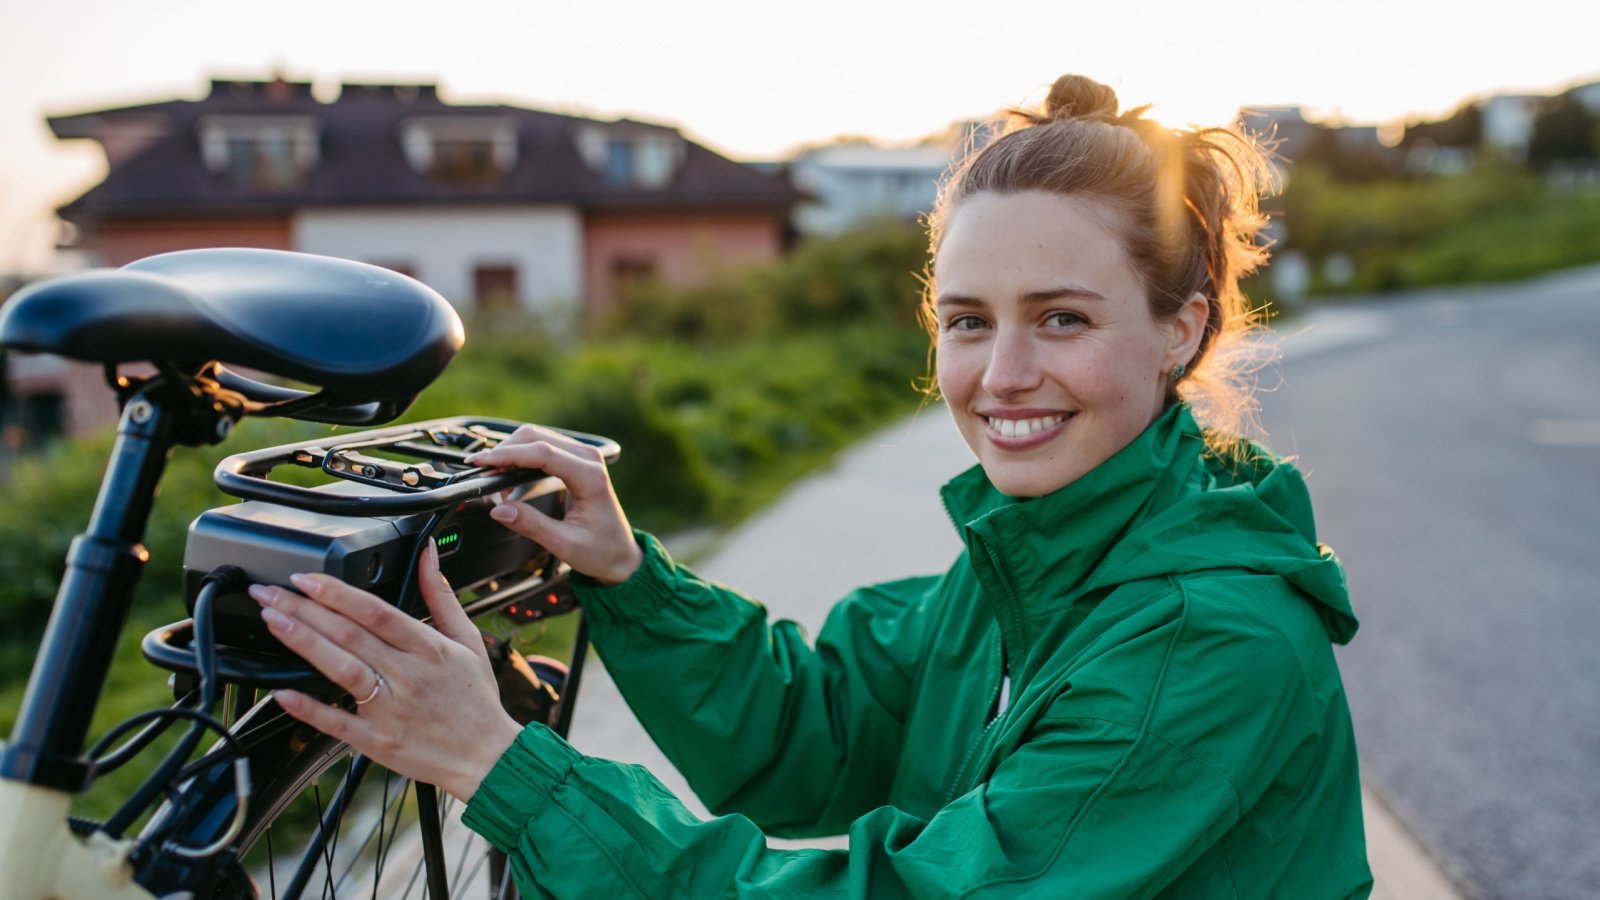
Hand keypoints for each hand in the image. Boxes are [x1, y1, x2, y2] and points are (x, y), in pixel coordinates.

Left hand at [249, 541, 523, 800]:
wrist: (487, 757)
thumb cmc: (475, 699)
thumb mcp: (467, 640)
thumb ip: (440, 595)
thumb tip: (428, 553)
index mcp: (429, 648)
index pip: (376, 611)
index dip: (337, 592)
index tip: (305, 578)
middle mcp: (408, 675)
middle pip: (349, 634)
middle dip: (303, 608)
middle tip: (268, 592)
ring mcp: (391, 709)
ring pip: (341, 669)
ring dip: (303, 643)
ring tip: (273, 621)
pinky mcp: (377, 741)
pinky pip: (337, 723)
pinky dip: (309, 708)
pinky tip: (283, 692)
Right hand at [465, 424, 642, 584]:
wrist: (621, 554)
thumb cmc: (601, 550)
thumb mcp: (565, 544)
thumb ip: (532, 525)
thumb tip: (499, 509)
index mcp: (590, 477)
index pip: (542, 453)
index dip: (507, 455)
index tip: (480, 463)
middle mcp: (589, 459)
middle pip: (536, 437)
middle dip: (504, 450)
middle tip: (480, 471)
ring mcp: (583, 457)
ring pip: (537, 437)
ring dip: (510, 451)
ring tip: (491, 474)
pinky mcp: (576, 461)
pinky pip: (543, 447)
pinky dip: (520, 455)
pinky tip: (506, 472)